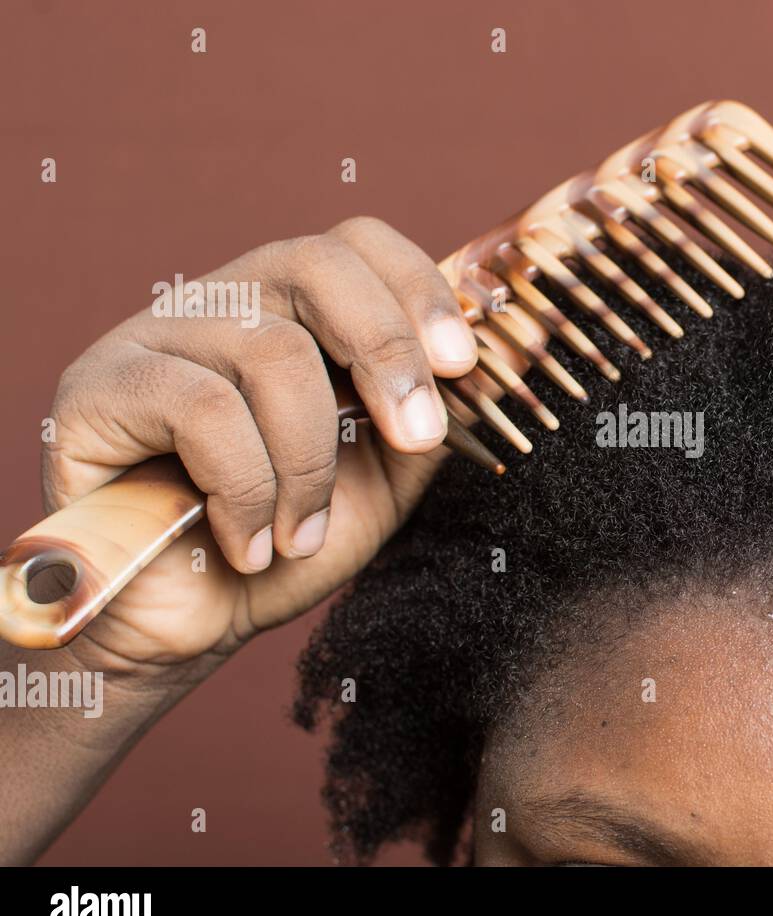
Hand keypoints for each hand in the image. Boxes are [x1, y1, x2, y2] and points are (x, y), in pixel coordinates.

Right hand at [42, 216, 480, 678]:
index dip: (419, 289)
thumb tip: (486, 368)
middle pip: (316, 263)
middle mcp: (222, 304)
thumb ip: (427, 416)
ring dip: (309, 463)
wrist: (193, 626)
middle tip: (416, 438)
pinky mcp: (98, 388)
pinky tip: (249, 545)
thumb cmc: (286, 544)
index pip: (358, 244)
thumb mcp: (383, 478)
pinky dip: (246, 490)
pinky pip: (203, 409)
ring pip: (271, 352)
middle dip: (387, 351)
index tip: (463, 365)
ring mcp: (154, 336)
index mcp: (292, 314)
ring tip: (299, 533)